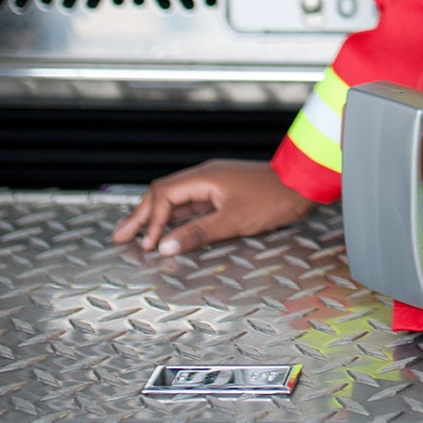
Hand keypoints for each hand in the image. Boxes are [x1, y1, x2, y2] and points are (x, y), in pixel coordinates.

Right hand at [111, 159, 313, 257]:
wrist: (304, 185)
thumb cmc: (273, 199)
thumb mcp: (234, 220)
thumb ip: (197, 233)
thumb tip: (163, 246)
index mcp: (205, 177)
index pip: (164, 195)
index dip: (150, 220)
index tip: (147, 244)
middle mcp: (206, 176)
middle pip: (163, 194)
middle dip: (140, 216)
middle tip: (118, 236)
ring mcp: (214, 183)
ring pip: (176, 199)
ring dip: (155, 217)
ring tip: (134, 235)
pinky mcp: (224, 192)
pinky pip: (191, 204)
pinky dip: (174, 218)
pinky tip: (166, 230)